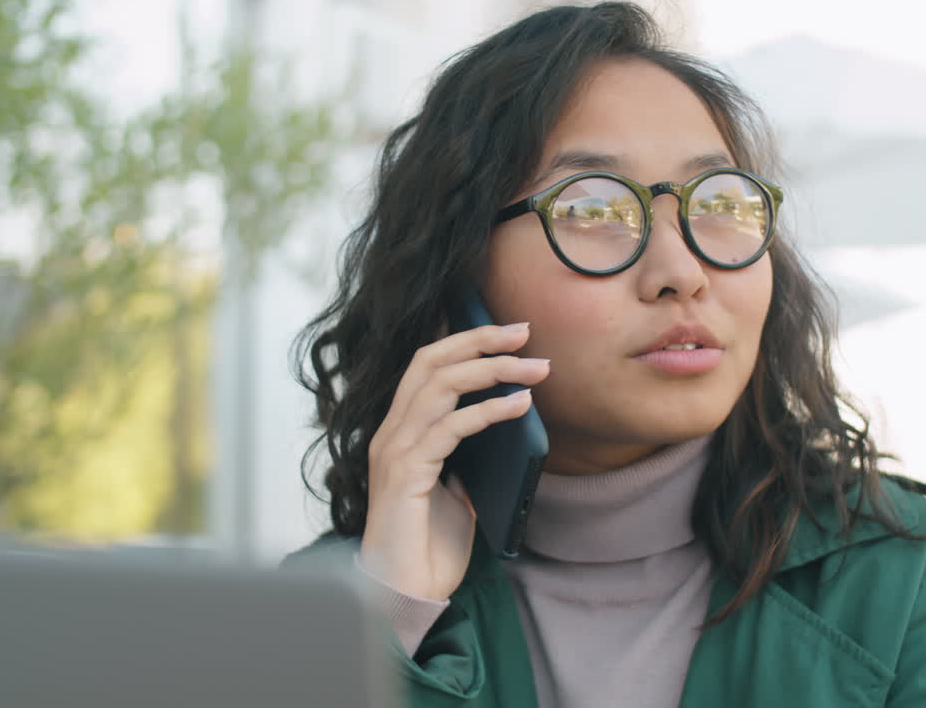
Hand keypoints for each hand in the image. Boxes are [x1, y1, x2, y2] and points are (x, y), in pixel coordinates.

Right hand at [360, 323, 549, 600]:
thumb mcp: (460, 490)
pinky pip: (449, 428)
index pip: (427, 365)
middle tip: (525, 332)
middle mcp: (391, 433)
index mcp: (400, 431)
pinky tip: (520, 406)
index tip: (511, 331)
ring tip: (534, 368)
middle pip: (430, 361)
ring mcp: (394, 451)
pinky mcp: (405, 474)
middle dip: (480, 340)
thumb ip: (471, 455)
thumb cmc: (429, 547)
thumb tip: (510, 421)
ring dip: (493, 370)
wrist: (404, 595)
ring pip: (440, 385)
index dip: (467, 340)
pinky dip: (488, 411)